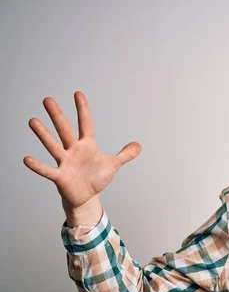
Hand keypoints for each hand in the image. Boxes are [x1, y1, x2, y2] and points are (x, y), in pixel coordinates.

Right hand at [23, 91, 140, 208]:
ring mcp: (65, 162)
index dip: (83, 109)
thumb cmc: (96, 178)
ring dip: (43, 135)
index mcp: (87, 145)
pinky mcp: (60, 177)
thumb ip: (125, 155)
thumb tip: (139, 145)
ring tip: (33, 121)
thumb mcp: (113, 165)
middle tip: (47, 99)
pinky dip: (38, 166)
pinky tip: (27, 159)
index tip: (78, 94)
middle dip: (57, 115)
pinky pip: (47, 170)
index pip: (85, 124)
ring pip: (53, 146)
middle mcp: (73, 150)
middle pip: (65, 130)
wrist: (86, 197)